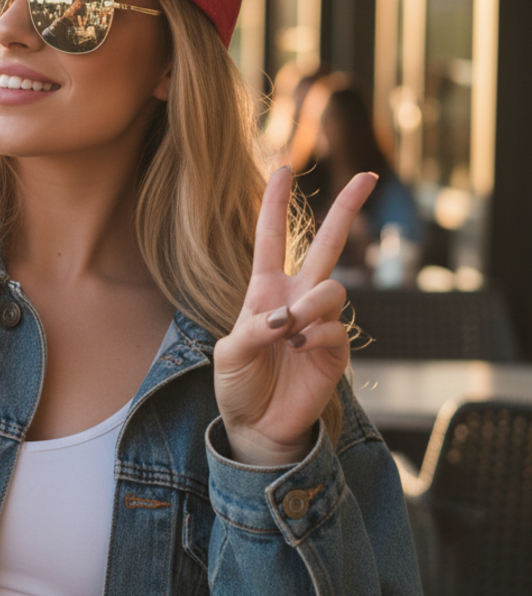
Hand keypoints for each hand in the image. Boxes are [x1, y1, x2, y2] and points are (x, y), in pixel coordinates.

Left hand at [212, 167, 377, 466]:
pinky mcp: (336, 349)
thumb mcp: (228, 354)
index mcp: (264, 291)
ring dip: (310, 305)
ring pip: (333, 288)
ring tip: (289, 331)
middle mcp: (297, 299)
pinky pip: (334, 328)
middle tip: (367, 176)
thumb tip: (287, 319)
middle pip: (327, 246)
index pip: (271, 238)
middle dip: (347, 210)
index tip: (283, 169)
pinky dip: (314, 337)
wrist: (257, 426)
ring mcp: (320, 322)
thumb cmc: (238, 385)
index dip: (274, 204)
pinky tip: (299, 351)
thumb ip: (251, 332)